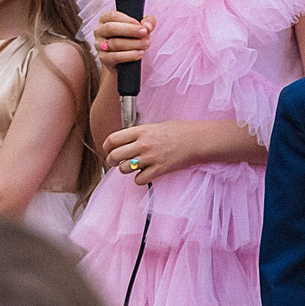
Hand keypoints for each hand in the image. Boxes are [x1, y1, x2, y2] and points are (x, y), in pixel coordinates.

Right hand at [95, 8, 153, 68]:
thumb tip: (148, 26)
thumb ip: (148, 22)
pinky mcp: (103, 58)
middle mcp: (99, 31)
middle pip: (111, 28)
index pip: (113, 16)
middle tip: (145, 33)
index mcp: (105, 20)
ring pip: (115, 43)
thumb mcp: (140, 27)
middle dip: (130, 30)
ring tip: (146, 44)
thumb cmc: (130, 38)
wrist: (123, 60)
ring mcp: (99, 45)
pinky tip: (140, 53)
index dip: (129, 20)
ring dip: (133, 43)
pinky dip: (129, 55)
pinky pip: (116, 57)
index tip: (142, 25)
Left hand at [103, 119, 221, 183]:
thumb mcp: (156, 126)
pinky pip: (139, 179)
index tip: (108, 150)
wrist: (198, 140)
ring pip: (124, 169)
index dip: (106, 147)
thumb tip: (128, 140)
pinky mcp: (159, 170)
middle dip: (112, 161)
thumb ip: (140, 133)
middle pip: (114, 156)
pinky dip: (139, 179)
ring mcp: (150, 158)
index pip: (113, 139)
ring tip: (133, 167)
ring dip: (125, 170)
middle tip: (116, 162)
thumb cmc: (180, 131)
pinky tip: (145, 174)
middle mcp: (143, 144)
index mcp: (141, 131)